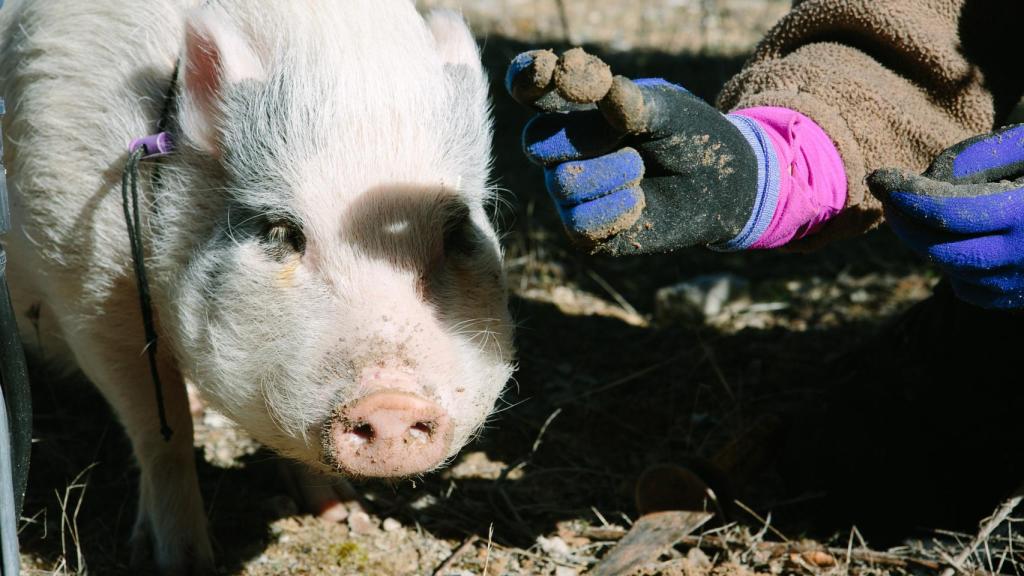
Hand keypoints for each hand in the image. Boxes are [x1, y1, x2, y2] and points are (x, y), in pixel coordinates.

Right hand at [506, 49, 766, 254]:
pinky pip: (580, 222)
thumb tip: (584, 80)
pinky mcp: (585, 231)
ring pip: (562, 182)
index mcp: (573, 109)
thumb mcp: (664, 109)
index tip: (548, 70)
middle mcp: (562, 151)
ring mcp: (570, 192)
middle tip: (624, 137)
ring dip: (611, 172)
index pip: (530, 89)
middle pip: (537, 142)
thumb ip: (625, 97)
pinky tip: (640, 201)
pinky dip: (617, 209)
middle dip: (581, 138)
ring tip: (641, 169)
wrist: (722, 185)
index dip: (527, 79)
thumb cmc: (688, 136)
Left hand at [869, 124, 1023, 309]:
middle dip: (906, 223)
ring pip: (951, 272)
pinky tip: (959, 239)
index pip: (945, 212)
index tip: (880, 177)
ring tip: (923, 212)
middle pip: (938, 250)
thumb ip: (983, 155)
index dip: (904, 194)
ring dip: (928, 243)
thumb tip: (930, 178)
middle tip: (891, 196)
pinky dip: (953, 266)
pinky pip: (970, 290)